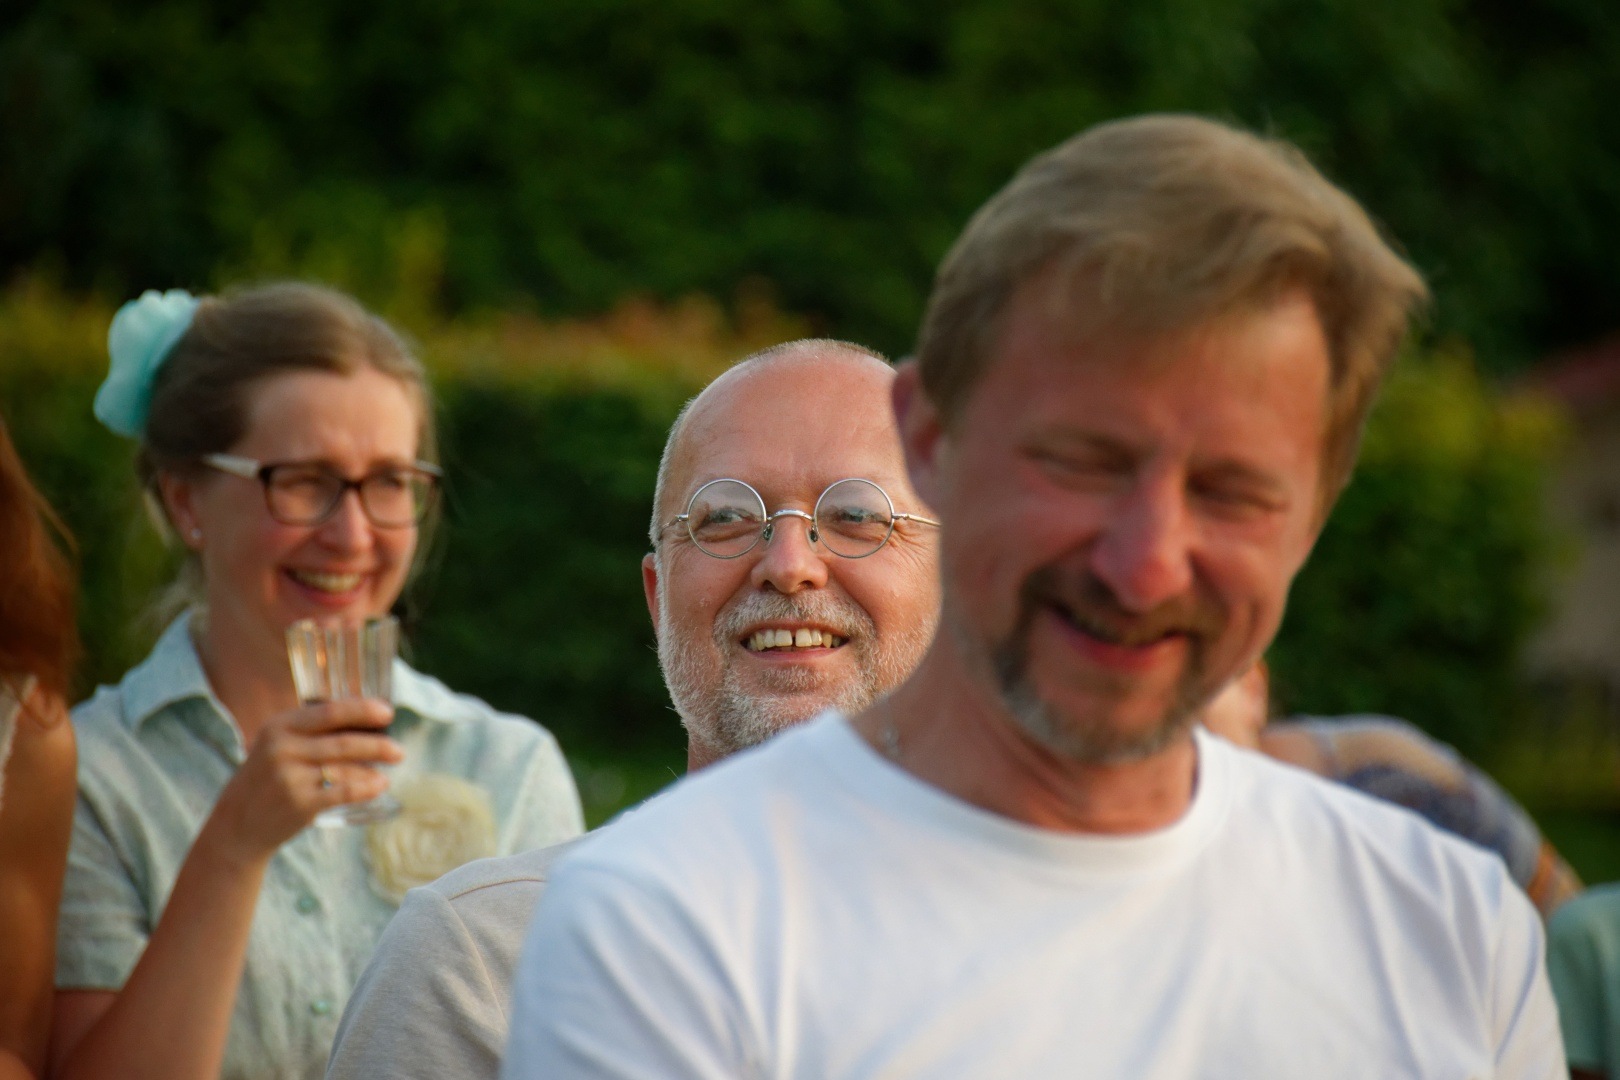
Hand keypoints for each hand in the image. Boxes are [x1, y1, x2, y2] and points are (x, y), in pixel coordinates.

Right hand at [201, 700, 403, 863]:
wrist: (236, 824)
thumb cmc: (267, 779)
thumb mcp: (278, 744)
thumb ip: (311, 730)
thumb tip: (365, 717)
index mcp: (279, 726)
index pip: (330, 711)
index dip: (363, 710)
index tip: (388, 712)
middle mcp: (282, 748)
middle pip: (343, 741)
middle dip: (378, 744)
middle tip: (399, 750)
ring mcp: (289, 776)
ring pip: (346, 767)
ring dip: (374, 767)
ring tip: (390, 769)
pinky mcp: (299, 803)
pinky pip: (343, 792)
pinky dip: (366, 787)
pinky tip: (380, 785)